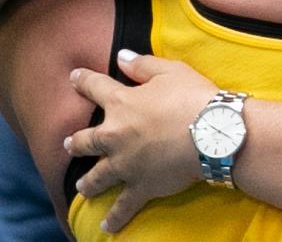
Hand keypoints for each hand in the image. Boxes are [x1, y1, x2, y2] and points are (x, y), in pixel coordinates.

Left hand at [65, 52, 218, 233]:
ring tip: (82, 186)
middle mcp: (115, 135)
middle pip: (87, 140)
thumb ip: (141, 65)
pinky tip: (107, 227)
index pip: (95, 87)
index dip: (83, 81)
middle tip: (70, 144)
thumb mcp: (169, 71)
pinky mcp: (141, 186)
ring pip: (97, 176)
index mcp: (121, 102)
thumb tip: (121, 56)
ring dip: (88, 182)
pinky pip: (123, 206)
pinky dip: (115, 218)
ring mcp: (125, 164)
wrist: (211, 133)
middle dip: (77, 142)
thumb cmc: (192, 96)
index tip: (73, 78)